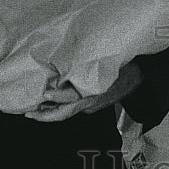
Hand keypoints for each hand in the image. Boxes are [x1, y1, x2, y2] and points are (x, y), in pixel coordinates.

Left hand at [24, 61, 143, 121]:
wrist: (139, 79)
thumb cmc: (122, 67)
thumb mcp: (107, 63)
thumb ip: (88, 63)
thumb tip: (71, 52)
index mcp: (95, 91)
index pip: (74, 98)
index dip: (59, 98)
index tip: (46, 95)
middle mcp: (90, 102)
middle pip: (66, 113)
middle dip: (46, 116)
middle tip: (29, 114)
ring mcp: (90, 105)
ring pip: (66, 113)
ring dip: (49, 114)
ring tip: (32, 113)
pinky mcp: (89, 105)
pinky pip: (70, 109)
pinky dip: (57, 109)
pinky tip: (45, 107)